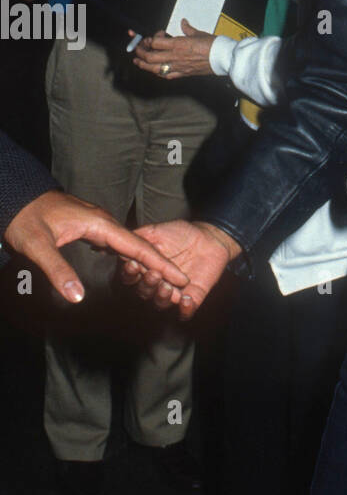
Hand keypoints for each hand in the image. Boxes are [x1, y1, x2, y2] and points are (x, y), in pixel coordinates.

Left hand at [3, 190, 186, 302]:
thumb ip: (58, 270)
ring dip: (147, 261)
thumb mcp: (37, 246)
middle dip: (161, 263)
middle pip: (139, 245)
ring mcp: (97, 223)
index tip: (180, 277)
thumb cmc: (25, 218)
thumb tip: (77, 297)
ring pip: (129, 244)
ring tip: (164, 277)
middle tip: (181, 282)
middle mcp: (103, 221)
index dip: (160, 264)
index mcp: (99, 223)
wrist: (15, 197)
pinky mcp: (90, 227)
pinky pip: (117, 243)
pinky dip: (131, 256)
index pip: (137, 246)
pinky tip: (133, 265)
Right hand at [120, 219, 240, 318]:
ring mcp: (173, 293)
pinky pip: (185, 313)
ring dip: (161, 297)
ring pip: (160, 304)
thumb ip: (137, 237)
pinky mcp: (192, 299)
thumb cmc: (180, 233)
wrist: (208, 237)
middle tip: (154, 274)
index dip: (129, 274)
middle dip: (146, 285)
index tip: (133, 265)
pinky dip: (184, 310)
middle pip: (143, 293)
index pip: (130, 277)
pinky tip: (185, 299)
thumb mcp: (155, 231)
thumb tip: (120, 241)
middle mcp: (156, 284)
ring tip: (167, 286)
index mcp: (144, 269)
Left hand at [131, 21, 215, 78]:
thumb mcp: (198, 33)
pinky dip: (157, 73)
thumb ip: (187, 29)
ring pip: (154, 68)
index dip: (150, 39)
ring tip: (138, 61)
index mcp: (177, 44)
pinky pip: (166, 75)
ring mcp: (177, 66)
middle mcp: (174, 56)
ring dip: (143, 65)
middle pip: (150, 56)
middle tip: (138, 48)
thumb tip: (184, 23)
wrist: (222, 58)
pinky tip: (154, 71)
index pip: (154, 42)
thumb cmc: (212, 46)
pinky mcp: (183, 74)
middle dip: (140, 52)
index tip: (153, 36)